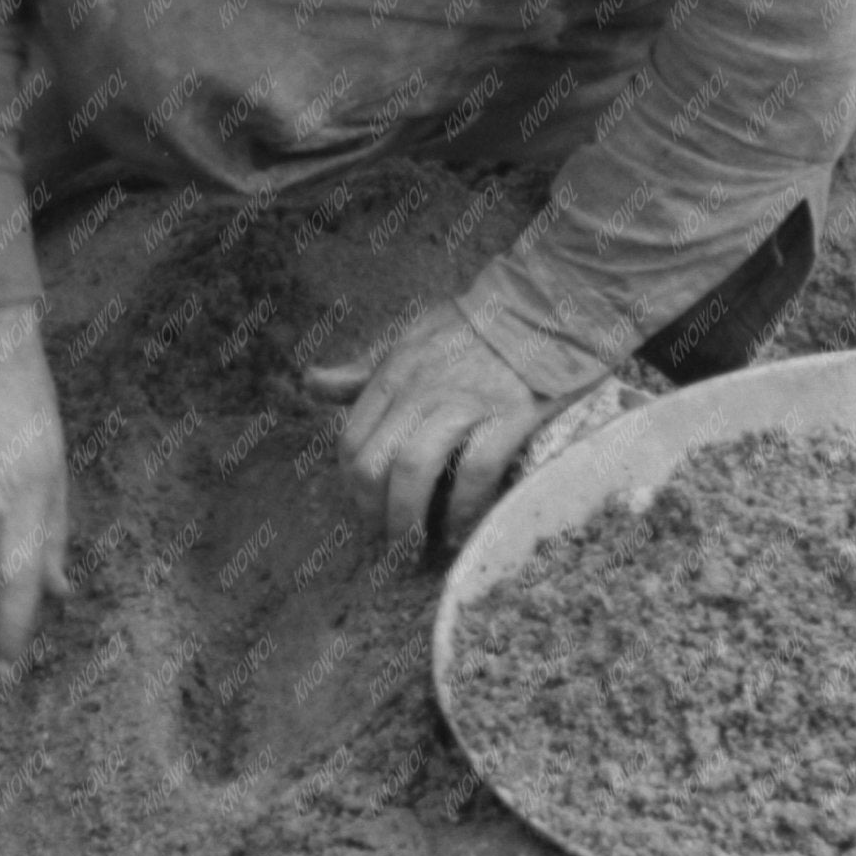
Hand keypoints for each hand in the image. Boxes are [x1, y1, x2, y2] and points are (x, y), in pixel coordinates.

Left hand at [304, 302, 574, 553]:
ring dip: (409, 519)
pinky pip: (476, 471)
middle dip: (373, 513)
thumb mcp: (408, 339)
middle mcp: (422, 389)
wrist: (542, 306)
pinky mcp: (510, 415)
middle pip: (374, 463)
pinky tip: (461, 530)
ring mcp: (466, 402)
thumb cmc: (473, 328)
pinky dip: (465, 508)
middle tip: (387, 541)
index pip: (351, 443)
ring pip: (414, 470)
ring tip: (414, 548)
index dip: (353, 488)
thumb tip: (312, 383)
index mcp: (395, 374)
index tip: (367, 512)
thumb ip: (363, 372)